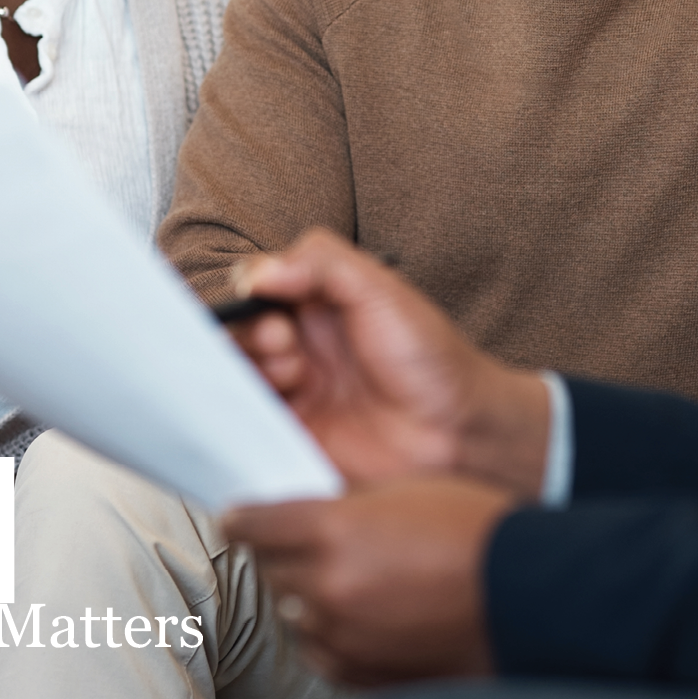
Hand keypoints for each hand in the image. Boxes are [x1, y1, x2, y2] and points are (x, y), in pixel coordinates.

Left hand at [224, 476, 513, 685]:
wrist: (523, 595)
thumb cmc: (475, 533)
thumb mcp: (404, 487)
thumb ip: (346, 499)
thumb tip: (311, 506)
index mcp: (334, 531)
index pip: (253, 524)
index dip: (244, 516)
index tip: (240, 515)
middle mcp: (329, 587)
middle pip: (267, 567)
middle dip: (276, 549)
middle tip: (295, 538)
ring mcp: (343, 636)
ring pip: (290, 610)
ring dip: (303, 590)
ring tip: (342, 574)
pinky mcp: (360, 675)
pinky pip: (318, 651)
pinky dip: (326, 631)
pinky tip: (356, 611)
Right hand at [232, 229, 550, 496]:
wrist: (458, 429)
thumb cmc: (429, 356)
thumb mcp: (380, 289)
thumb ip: (321, 263)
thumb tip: (258, 273)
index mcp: (317, 302)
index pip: (258, 287)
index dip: (252, 293)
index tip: (265, 301)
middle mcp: (301, 343)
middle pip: (241, 332)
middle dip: (254, 335)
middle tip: (286, 345)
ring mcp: (296, 391)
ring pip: (239, 375)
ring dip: (254, 372)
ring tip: (295, 377)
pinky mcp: (294, 435)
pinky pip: (249, 424)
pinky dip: (246, 415)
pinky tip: (274, 409)